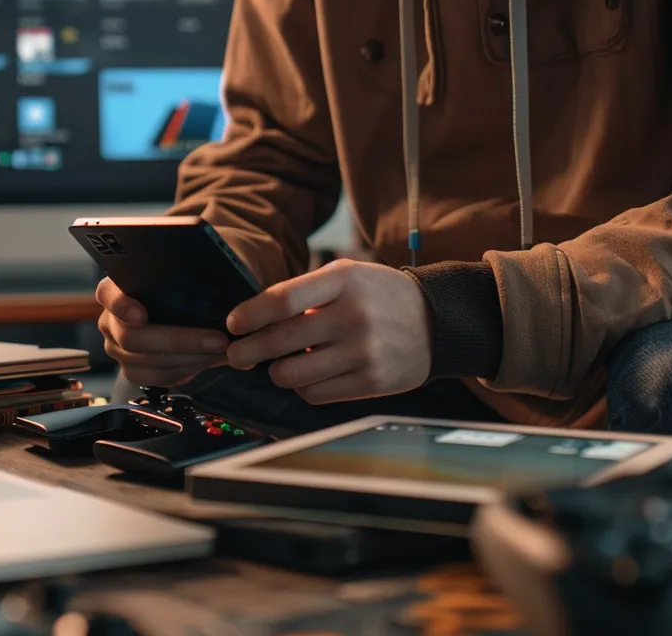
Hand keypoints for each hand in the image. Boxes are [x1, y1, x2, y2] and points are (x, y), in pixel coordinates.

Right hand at [96, 277, 228, 386]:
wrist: (177, 315)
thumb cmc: (178, 288)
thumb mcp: (179, 274)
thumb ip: (185, 272)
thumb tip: (212, 273)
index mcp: (114, 291)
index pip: (109, 296)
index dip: (122, 307)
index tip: (141, 317)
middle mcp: (110, 321)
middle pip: (132, 338)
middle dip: (179, 340)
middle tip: (218, 340)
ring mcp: (118, 349)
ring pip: (148, 362)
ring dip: (190, 358)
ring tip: (222, 350)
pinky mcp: (132, 371)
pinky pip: (157, 377)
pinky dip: (187, 370)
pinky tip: (209, 360)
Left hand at [224, 259, 431, 403]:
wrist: (438, 321)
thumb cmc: (379, 296)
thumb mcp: (348, 276)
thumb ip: (304, 292)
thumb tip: (252, 320)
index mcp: (343, 281)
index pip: (282, 300)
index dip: (249, 315)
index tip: (233, 325)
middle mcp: (353, 315)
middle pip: (279, 341)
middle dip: (247, 352)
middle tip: (236, 355)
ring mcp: (363, 352)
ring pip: (292, 374)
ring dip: (278, 372)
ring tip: (280, 365)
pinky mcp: (371, 383)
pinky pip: (315, 394)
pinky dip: (304, 388)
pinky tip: (310, 376)